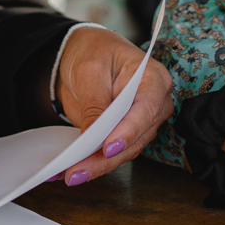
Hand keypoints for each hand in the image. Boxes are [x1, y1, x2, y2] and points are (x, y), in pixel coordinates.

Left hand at [51, 27, 172, 184]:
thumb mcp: (89, 70)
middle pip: (136, 138)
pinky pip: (113, 154)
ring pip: (125, 152)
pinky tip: (72, 170)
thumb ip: (94, 103)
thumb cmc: (94, 50)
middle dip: (106, 157)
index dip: (129, 131)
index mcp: (153, 78)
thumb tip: (92, 136)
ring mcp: (141, 122)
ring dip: (98, 166)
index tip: (109, 147)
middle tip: (78, 170)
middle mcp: (154, 103)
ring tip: (70, 174)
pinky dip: (93, 163)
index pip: (147, 109)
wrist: (85, 53)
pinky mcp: (125, 134)